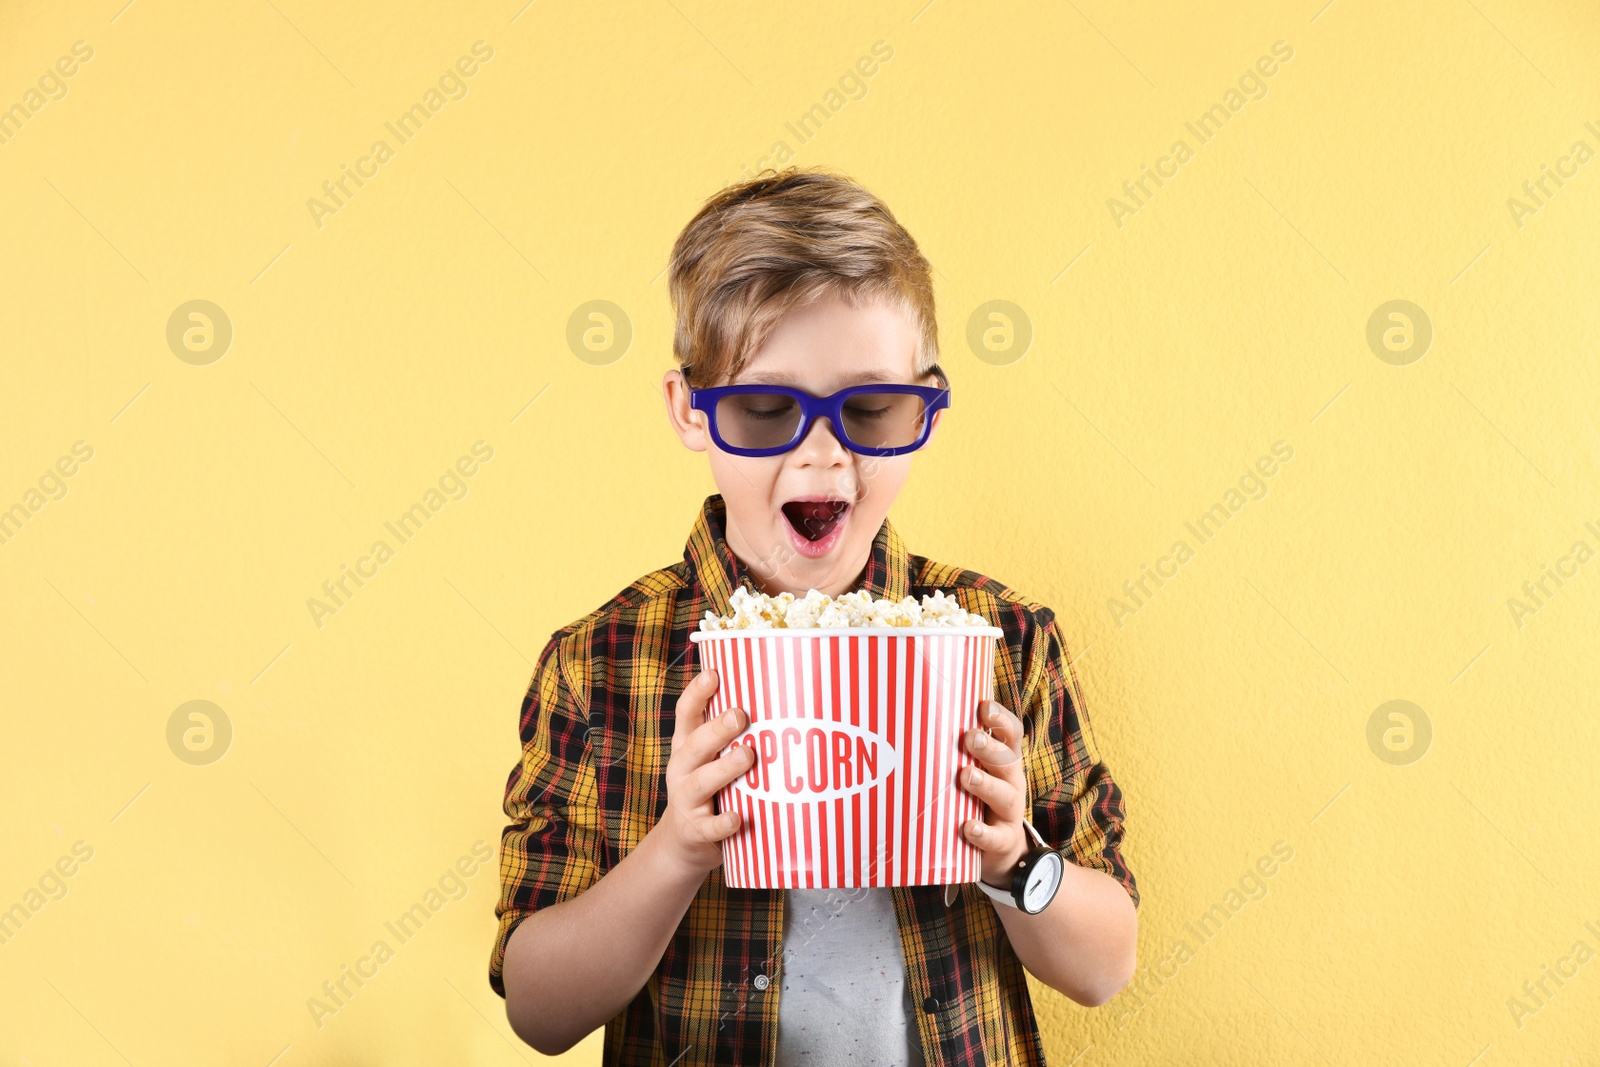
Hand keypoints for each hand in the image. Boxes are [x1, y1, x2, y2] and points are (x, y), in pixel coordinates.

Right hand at [655, 668, 754, 879]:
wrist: (683, 845)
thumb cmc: (709, 792)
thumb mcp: (709, 761)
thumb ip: (729, 739)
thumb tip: (774, 700)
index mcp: (686, 748)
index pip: (686, 714)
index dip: (697, 693)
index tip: (714, 673)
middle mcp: (681, 770)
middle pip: (695, 745)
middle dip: (716, 729)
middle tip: (739, 715)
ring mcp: (686, 801)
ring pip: (701, 782)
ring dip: (724, 769)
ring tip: (747, 756)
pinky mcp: (696, 831)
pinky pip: (710, 827)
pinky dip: (724, 823)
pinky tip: (739, 817)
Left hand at [957, 699, 1030, 889]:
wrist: (1004, 851)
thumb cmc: (979, 799)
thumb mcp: (976, 771)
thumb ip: (958, 751)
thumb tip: (920, 717)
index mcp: (1005, 761)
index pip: (1011, 735)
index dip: (1001, 720)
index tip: (984, 707)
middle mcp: (1012, 783)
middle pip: (1008, 761)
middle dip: (989, 748)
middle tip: (969, 737)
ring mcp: (1009, 813)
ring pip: (1004, 796)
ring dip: (986, 785)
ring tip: (966, 776)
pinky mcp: (1003, 841)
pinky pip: (996, 837)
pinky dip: (982, 833)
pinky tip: (967, 827)